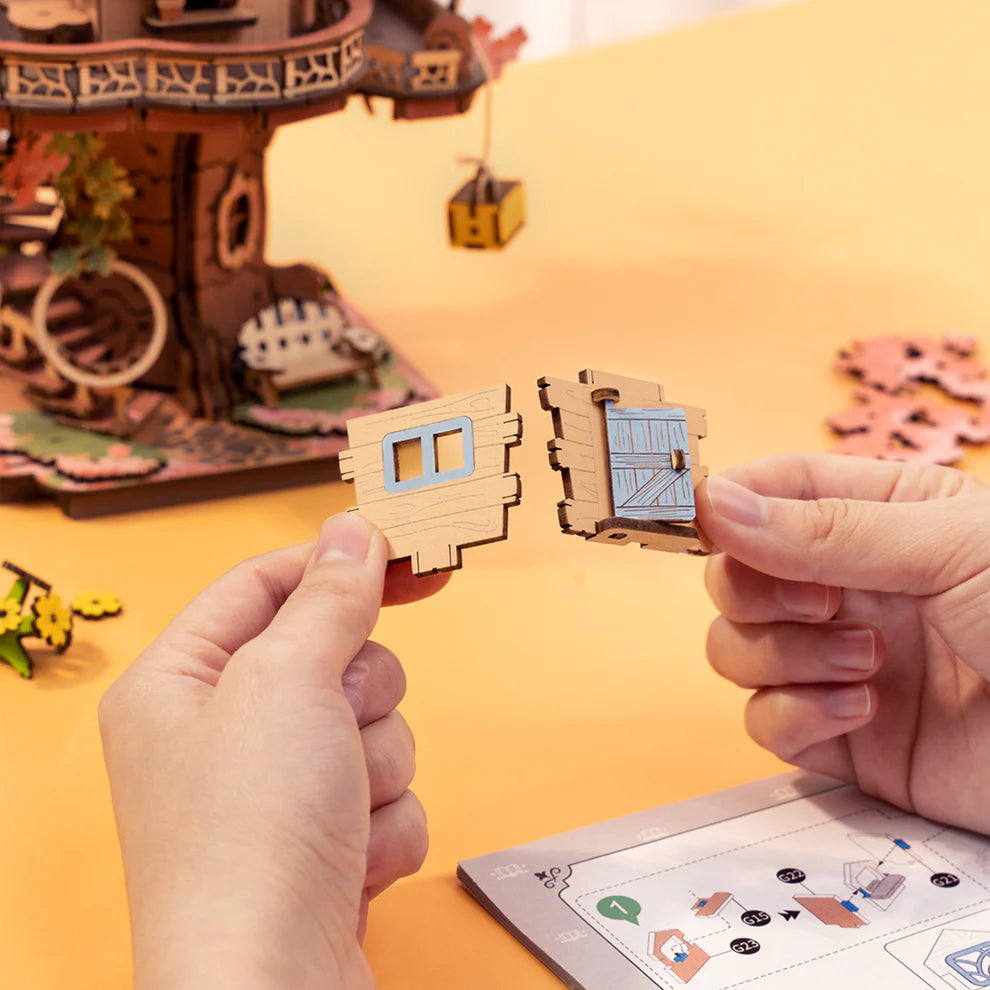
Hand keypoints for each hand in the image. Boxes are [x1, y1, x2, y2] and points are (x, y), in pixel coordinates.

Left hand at [99, 514, 448, 989]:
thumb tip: (353, 532)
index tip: (406, 551)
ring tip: (336, 812)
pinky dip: (384, 824)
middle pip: (335, 655)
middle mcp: (222, 733)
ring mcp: (275, 792)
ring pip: (374, 725)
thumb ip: (329, 597)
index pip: (267, 584)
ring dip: (375, 766)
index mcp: (180, 680)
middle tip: (333, 728)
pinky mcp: (323, 841)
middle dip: (359, 694)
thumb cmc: (246, 842)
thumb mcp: (287, 681)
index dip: (338, 563)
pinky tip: (348, 859)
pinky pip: (390, 793)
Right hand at [696, 453, 989, 833]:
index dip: (726, 502)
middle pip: (735, 576)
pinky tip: (862, 709)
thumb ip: (823, 529)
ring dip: (782, 656)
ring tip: (867, 661)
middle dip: (757, 590)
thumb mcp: (948, 548)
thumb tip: (716, 502)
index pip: (769, 491)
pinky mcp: (842, 737)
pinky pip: (765, 723)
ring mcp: (838, 662)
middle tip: (821, 600)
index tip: (698, 516)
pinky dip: (796, 717)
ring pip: (736, 649)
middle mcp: (849, 587)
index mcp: (878, 516)